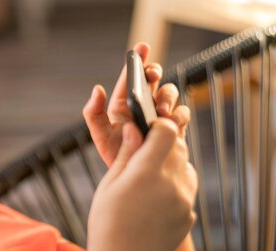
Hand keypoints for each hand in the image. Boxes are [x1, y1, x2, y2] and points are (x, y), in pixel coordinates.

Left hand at [82, 43, 185, 166]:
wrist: (137, 176)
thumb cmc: (116, 155)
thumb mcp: (101, 136)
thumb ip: (93, 114)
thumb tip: (97, 89)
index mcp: (124, 104)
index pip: (130, 77)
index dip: (137, 60)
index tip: (142, 47)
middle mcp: (144, 106)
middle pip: (155, 80)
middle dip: (155, 74)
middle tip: (152, 76)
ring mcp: (160, 116)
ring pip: (170, 94)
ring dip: (167, 97)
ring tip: (160, 110)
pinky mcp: (174, 128)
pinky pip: (182, 114)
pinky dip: (178, 114)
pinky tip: (171, 121)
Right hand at [87, 118, 197, 250]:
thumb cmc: (107, 222)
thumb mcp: (110, 184)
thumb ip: (127, 154)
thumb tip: (135, 128)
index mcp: (147, 170)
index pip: (166, 131)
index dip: (157, 127)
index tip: (147, 132)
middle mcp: (171, 182)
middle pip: (178, 148)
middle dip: (165, 146)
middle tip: (145, 158)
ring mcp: (184, 200)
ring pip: (186, 169)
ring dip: (172, 168)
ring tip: (148, 186)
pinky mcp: (189, 215)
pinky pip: (186, 192)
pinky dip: (174, 191)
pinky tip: (153, 207)